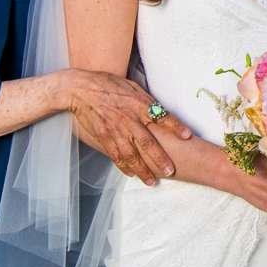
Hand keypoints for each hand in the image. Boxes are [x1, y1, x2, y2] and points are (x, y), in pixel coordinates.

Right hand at [60, 70, 189, 183]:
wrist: (79, 90)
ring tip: (152, 181)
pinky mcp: (103, 137)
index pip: (161, 116)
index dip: (175, 126)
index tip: (188, 136)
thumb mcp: (132, 87)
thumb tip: (161, 110)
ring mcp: (115, 130)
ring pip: (131, 155)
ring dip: (142, 170)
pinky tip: (132, 174)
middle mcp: (128, 119)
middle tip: (170, 170)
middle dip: (160, 158)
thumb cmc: (108, 85)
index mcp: (138, 104)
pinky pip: (116, 155)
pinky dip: (124, 167)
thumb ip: (146, 101)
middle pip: (147, 142)